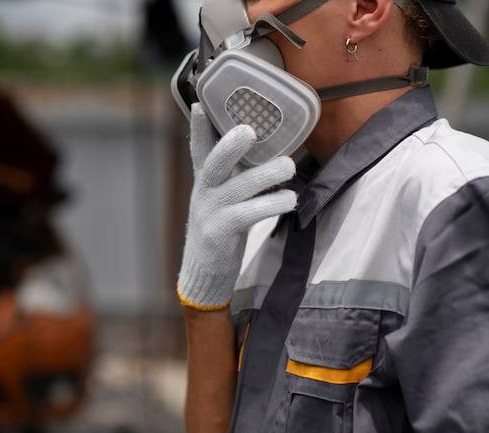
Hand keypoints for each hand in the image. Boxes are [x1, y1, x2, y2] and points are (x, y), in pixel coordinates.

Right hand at [177, 104, 296, 310]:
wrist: (204, 273)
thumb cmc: (221, 229)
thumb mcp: (222, 199)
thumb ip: (236, 176)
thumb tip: (270, 151)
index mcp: (205, 181)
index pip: (199, 149)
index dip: (200, 127)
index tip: (200, 102)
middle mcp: (203, 193)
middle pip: (212, 163)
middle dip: (230, 145)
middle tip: (249, 130)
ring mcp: (210, 213)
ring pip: (237, 188)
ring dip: (265, 175)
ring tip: (289, 165)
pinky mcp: (221, 233)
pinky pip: (247, 215)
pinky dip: (270, 205)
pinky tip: (289, 199)